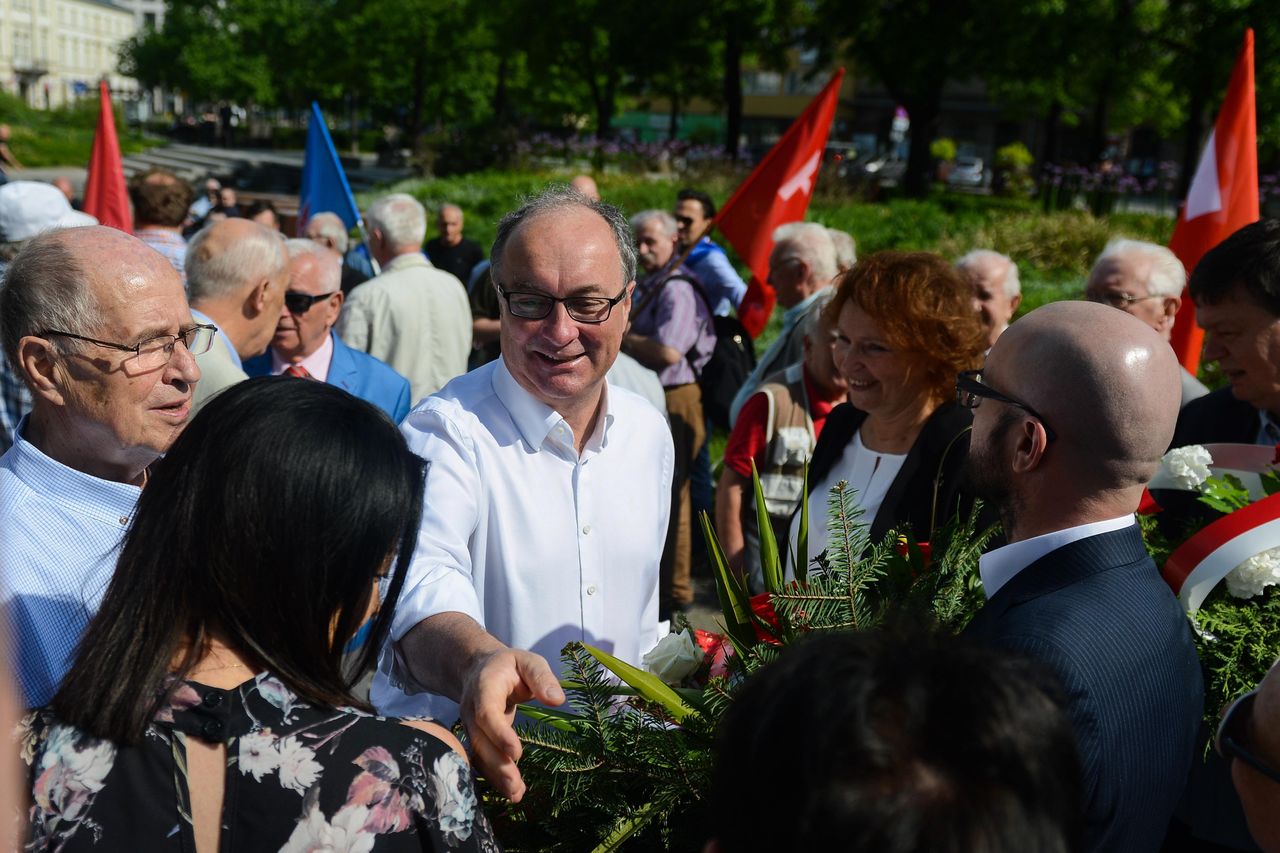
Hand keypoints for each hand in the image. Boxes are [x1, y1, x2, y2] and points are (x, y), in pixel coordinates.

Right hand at [459, 648, 563, 801]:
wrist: (477, 668)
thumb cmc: (508, 666)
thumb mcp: (528, 661)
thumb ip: (542, 678)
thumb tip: (557, 700)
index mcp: (484, 687)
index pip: (486, 713)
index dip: (499, 734)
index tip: (517, 753)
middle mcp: (471, 709)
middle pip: (480, 740)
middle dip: (497, 764)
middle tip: (516, 784)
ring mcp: (470, 726)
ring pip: (479, 754)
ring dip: (496, 776)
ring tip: (516, 794)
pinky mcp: (476, 738)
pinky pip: (482, 760)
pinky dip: (495, 777)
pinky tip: (512, 791)